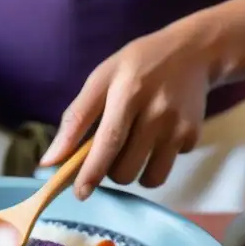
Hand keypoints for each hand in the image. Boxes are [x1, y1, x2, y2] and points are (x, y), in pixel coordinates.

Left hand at [41, 18, 213, 198]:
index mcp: (128, 93)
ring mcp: (178, 127)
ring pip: (148, 178)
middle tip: (111, 149)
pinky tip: (158, 135)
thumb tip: (50, 160)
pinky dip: (157, 160)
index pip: (108, 142)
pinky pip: (166, 168)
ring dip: (134, 172)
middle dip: (110, 170)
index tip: (80, 193)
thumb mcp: (101, 78)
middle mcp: (157, 112)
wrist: (194, 52)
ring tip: (133, 147)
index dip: (92, 172)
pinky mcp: (193, 137)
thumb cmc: (138, 66)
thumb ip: (75, 119)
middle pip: (125, 170)